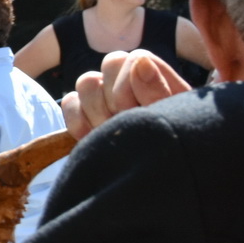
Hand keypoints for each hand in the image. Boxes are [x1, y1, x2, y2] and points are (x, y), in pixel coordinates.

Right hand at [61, 49, 191, 140]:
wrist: (156, 184)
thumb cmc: (173, 149)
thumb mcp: (171, 123)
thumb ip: (158, 91)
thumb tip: (140, 61)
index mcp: (158, 78)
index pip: (134, 58)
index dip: (129, 84)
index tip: (137, 113)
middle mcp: (130, 82)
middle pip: (110, 63)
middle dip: (115, 99)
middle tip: (125, 124)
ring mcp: (106, 97)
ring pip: (87, 82)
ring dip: (97, 111)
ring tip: (110, 133)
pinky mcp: (85, 114)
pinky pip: (70, 102)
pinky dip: (77, 121)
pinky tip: (92, 138)